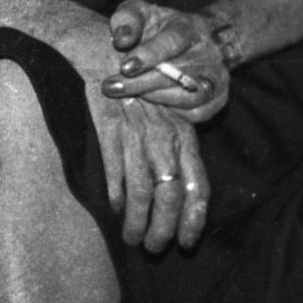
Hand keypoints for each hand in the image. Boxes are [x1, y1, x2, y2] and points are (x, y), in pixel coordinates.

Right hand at [82, 83, 210, 252]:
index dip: (194, 218)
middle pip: (171, 195)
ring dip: (137, 221)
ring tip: (131, 239)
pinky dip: (115, 197)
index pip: (198, 185)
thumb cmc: (137, 89)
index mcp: (184, 136)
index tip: (187, 241)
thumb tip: (173, 190)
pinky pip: (114, 172)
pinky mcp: (108, 131)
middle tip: (154, 248)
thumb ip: (173, 149)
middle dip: (164, 228)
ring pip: (143, 191)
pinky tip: (112, 210)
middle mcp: (164, 139)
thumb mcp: (166, 115)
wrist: (105, 55)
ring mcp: (136, 136)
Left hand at [102, 0, 230, 123]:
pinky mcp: (220, 97)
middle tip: (112, 87)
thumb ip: (127, 19)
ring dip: (156, 98)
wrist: (198, 38)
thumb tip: (121, 39)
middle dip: (141, 82)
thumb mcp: (141, 12)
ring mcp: (218, 75)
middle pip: (179, 72)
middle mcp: (209, 52)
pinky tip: (155, 104)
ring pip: (190, 96)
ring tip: (132, 94)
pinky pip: (198, 112)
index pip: (172, 41)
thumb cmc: (160, 26)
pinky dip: (174, 112)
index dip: (149, 55)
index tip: (125, 67)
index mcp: (189, 27)